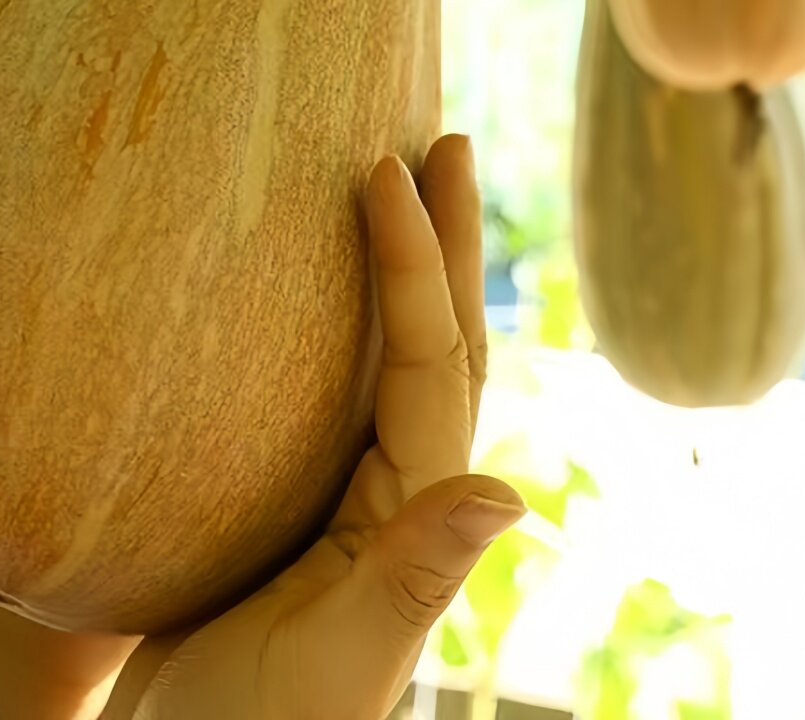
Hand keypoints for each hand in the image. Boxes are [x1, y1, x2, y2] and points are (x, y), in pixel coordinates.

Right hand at [101, 134, 522, 719]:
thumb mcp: (335, 664)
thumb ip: (411, 578)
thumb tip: (513, 489)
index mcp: (408, 515)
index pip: (427, 361)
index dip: (412, 263)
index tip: (384, 171)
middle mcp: (394, 491)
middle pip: (434, 339)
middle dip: (444, 240)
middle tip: (440, 142)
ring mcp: (346, 492)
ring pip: (389, 355)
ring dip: (404, 268)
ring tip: (393, 185)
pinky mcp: (292, 498)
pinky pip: (329, 386)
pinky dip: (338, 320)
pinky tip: (307, 286)